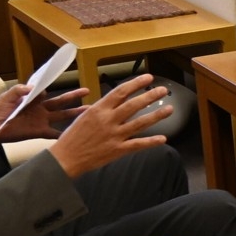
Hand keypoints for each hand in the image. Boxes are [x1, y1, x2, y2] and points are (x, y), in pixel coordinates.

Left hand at [0, 84, 85, 142]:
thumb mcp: (5, 97)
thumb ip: (18, 90)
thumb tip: (32, 87)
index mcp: (32, 98)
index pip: (46, 89)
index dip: (52, 85)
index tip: (61, 80)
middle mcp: (40, 108)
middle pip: (60, 101)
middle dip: (73, 96)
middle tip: (87, 90)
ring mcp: (41, 120)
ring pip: (62, 116)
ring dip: (75, 113)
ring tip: (89, 110)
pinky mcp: (39, 132)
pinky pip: (54, 134)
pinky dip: (64, 135)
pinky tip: (75, 135)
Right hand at [48, 73, 171, 178]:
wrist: (65, 158)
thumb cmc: (73, 136)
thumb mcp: (84, 116)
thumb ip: (101, 108)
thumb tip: (115, 100)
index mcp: (99, 109)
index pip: (121, 91)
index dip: (136, 83)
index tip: (148, 78)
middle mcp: (108, 120)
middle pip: (134, 105)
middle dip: (150, 96)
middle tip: (163, 90)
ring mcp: (114, 135)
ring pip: (140, 123)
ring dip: (156, 115)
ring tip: (170, 109)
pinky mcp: (117, 150)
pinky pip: (137, 144)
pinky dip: (151, 142)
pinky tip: (163, 138)